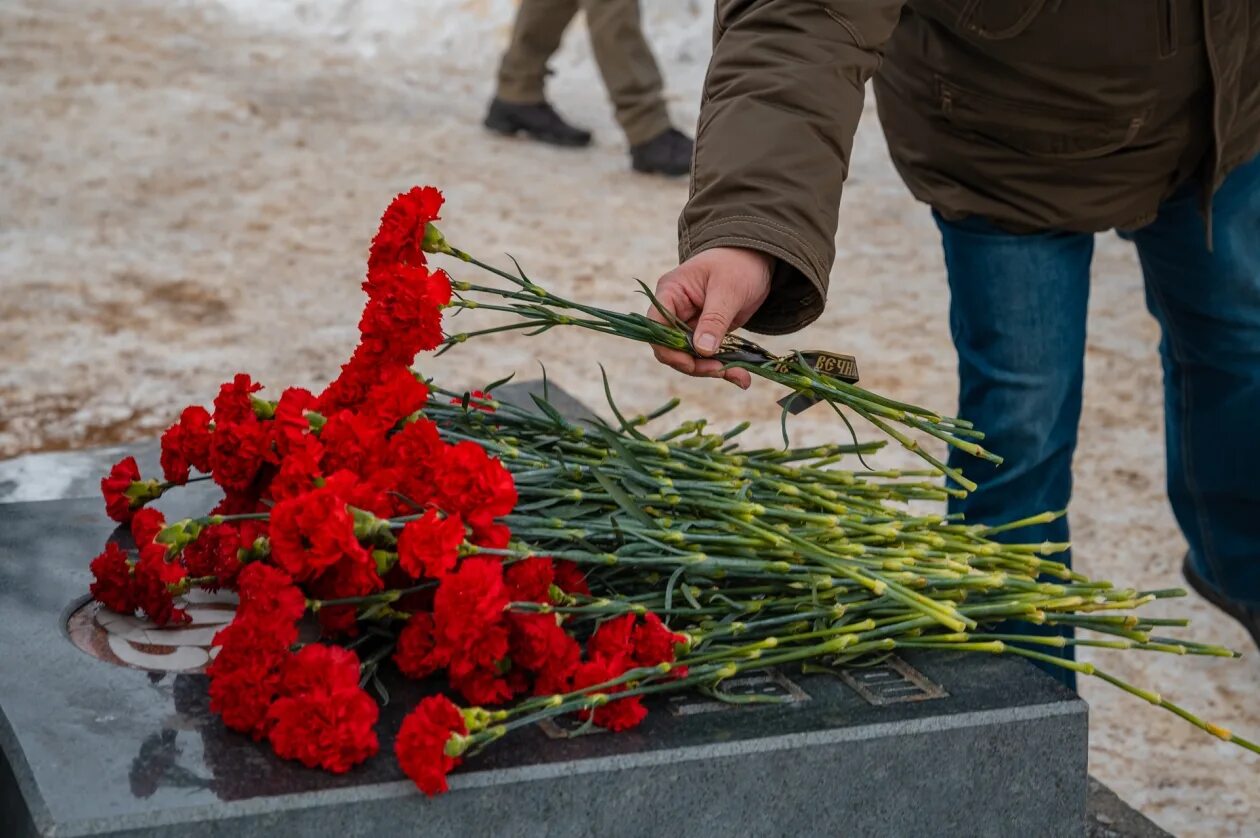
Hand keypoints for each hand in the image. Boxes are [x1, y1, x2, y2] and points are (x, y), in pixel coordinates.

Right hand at [647, 247, 772, 388]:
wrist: (757, 259)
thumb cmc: (738, 264)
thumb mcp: (728, 290)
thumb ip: (714, 320)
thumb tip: (702, 351)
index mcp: (670, 293)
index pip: (656, 326)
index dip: (667, 348)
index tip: (690, 363)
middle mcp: (675, 311)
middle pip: (672, 348)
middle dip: (695, 364)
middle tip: (722, 371)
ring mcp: (690, 323)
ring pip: (691, 356)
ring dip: (713, 370)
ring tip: (741, 376)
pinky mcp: (706, 333)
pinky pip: (709, 356)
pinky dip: (725, 366)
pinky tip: (742, 376)